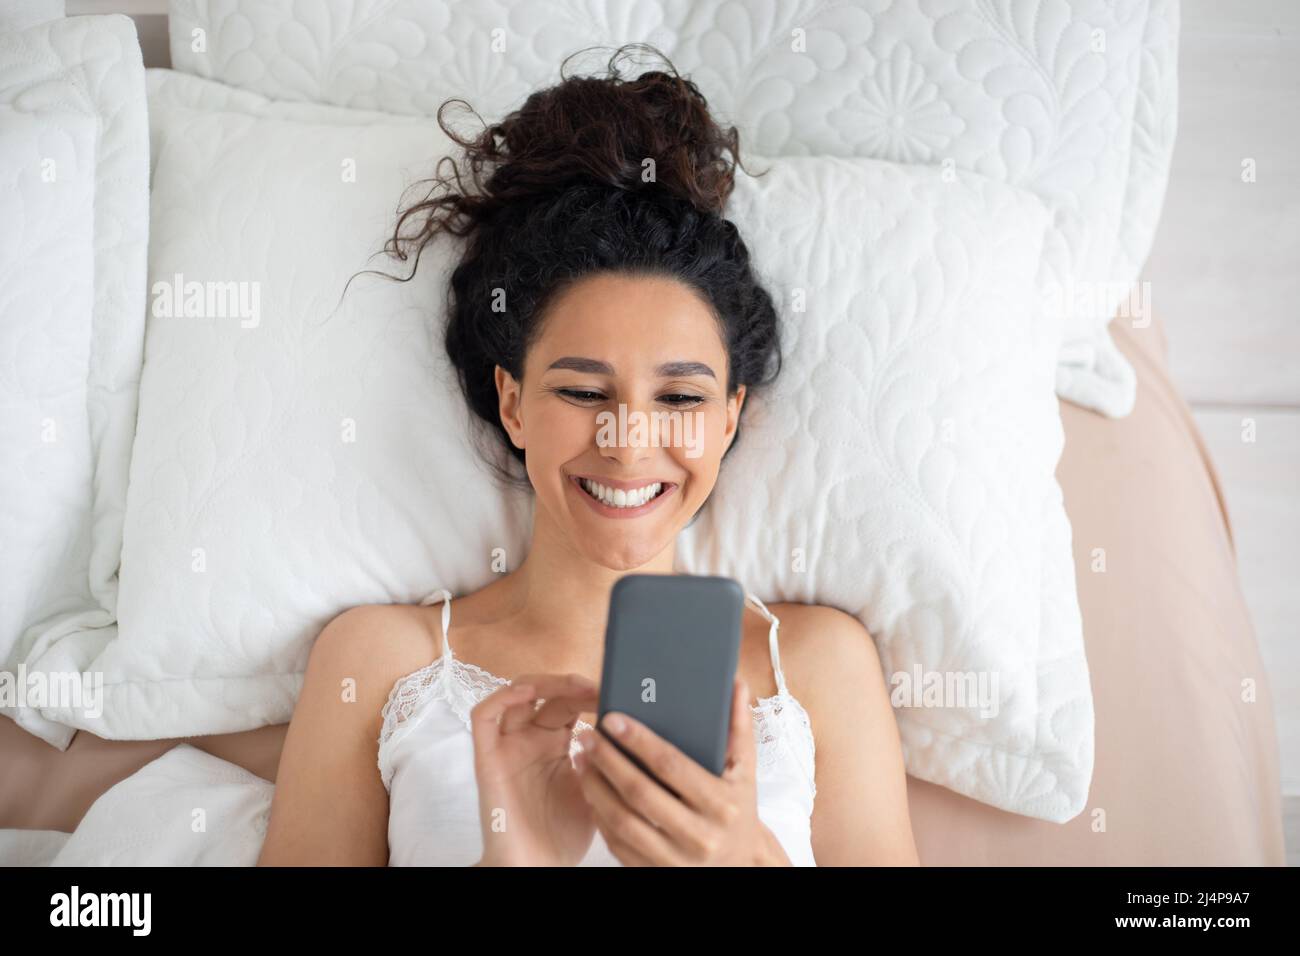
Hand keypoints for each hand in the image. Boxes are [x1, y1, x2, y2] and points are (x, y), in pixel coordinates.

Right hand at [470, 672, 599, 865]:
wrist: (537, 868)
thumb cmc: (564, 835)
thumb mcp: (598, 789)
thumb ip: (607, 758)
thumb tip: (632, 725)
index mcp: (556, 744)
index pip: (570, 702)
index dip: (591, 693)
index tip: (617, 693)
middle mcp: (530, 740)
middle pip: (545, 693)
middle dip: (573, 684)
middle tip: (598, 688)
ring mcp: (508, 746)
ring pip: (514, 693)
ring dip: (543, 682)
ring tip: (571, 685)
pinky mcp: (487, 758)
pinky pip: (483, 717)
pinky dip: (501, 697)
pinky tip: (527, 693)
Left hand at [573, 676, 791, 865]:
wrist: (739, 864)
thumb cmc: (737, 809)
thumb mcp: (745, 770)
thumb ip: (739, 726)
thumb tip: (734, 683)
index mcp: (721, 804)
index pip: (671, 766)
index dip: (639, 740)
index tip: (613, 719)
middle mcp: (699, 836)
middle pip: (640, 793)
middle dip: (609, 760)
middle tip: (588, 735)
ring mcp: (675, 859)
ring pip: (622, 822)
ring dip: (595, 787)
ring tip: (582, 759)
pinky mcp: (655, 873)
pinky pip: (618, 844)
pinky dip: (600, 816)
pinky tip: (590, 791)